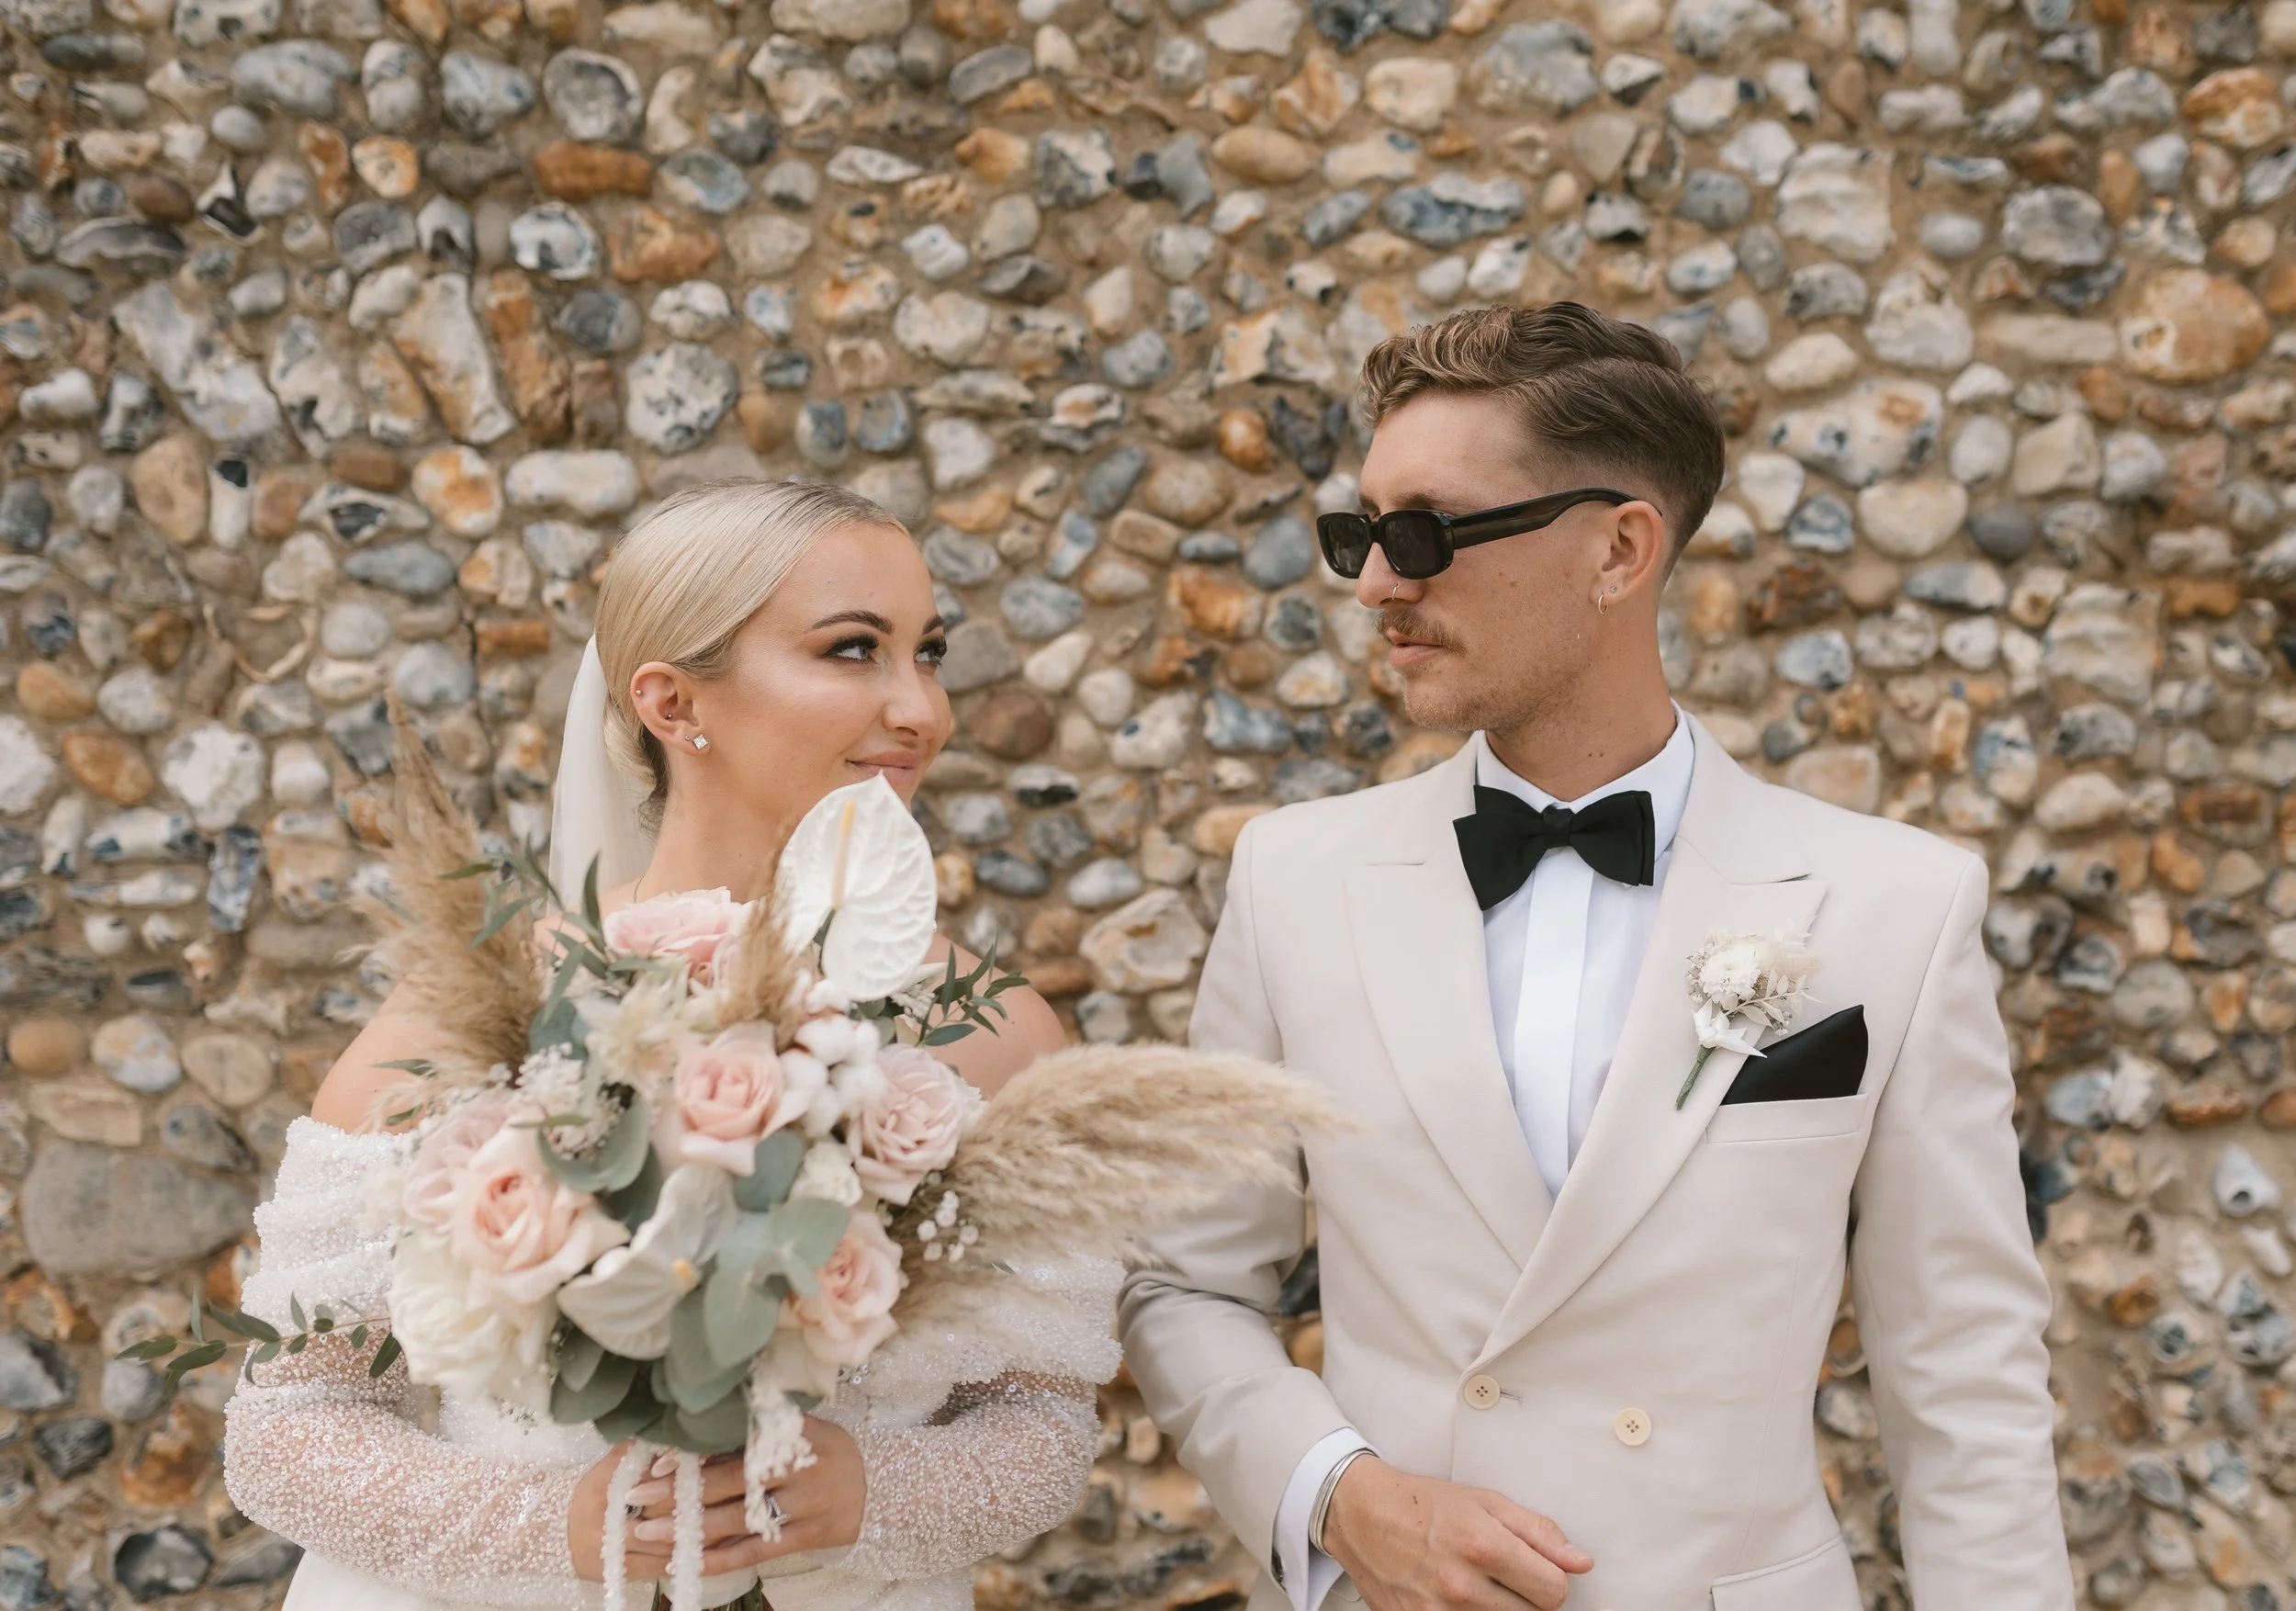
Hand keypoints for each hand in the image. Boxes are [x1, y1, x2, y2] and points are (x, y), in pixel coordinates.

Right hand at [566, 1444, 774, 1580]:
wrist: (550, 1536)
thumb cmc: (590, 1495)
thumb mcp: (609, 1467)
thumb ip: (638, 1451)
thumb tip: (671, 1429)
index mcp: (607, 1479)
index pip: (650, 1469)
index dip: (682, 1464)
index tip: (712, 1456)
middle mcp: (609, 1511)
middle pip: (661, 1505)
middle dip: (696, 1498)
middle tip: (734, 1489)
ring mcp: (614, 1542)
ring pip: (665, 1537)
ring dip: (698, 1530)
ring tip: (732, 1520)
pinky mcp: (620, 1568)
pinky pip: (660, 1564)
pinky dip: (686, 1557)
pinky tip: (712, 1550)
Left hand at [601, 1417, 867, 1579]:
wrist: (882, 1485)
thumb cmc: (826, 1452)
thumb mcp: (799, 1428)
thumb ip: (753, 1432)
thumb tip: (688, 1438)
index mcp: (794, 1431)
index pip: (734, 1442)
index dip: (694, 1455)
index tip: (655, 1464)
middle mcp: (800, 1466)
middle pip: (730, 1483)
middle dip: (680, 1493)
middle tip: (636, 1499)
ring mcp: (805, 1505)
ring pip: (737, 1520)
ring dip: (689, 1528)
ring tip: (648, 1531)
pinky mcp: (806, 1537)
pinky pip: (753, 1551)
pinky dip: (716, 1557)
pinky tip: (684, 1561)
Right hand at [1321, 1457, 1592, 1610]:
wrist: (1360, 1514)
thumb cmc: (1420, 1503)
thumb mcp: (1485, 1501)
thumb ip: (1538, 1531)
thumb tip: (1579, 1561)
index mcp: (1483, 1546)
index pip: (1554, 1592)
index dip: (1552, 1580)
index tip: (1538, 1571)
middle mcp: (1462, 1586)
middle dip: (1525, 1596)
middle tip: (1502, 1574)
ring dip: (1498, 1609)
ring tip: (1477, 1584)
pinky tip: (1457, 1598)